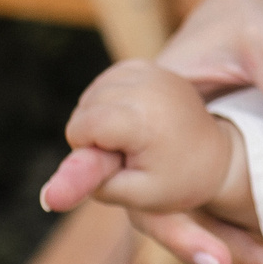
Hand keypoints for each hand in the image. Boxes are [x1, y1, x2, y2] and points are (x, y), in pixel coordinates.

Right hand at [39, 0, 262, 263]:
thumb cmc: (256, 11)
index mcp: (144, 103)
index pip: (129, 175)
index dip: (165, 222)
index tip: (211, 262)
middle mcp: (151, 133)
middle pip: (157, 206)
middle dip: (203, 243)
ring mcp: (176, 148)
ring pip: (186, 208)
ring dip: (231, 243)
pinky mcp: (203, 154)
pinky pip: (213, 198)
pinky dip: (242, 227)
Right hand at [58, 61, 249, 232]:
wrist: (216, 155)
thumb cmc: (178, 181)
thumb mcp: (136, 196)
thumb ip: (89, 187)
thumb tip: (46, 198)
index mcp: (145, 117)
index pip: (81, 128)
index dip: (90, 151)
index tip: (120, 161)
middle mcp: (147, 84)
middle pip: (83, 110)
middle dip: (95, 136)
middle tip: (134, 152)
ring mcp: (148, 70)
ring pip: (90, 95)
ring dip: (102, 120)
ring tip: (138, 137)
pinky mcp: (144, 65)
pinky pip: (103, 84)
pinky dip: (109, 104)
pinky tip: (133, 120)